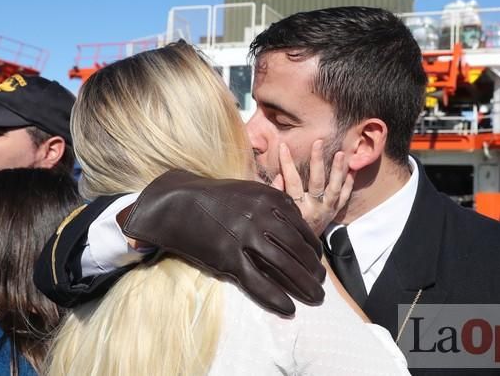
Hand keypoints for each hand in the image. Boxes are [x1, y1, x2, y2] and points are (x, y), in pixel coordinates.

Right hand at [121, 169, 325, 316]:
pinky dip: (276, 297)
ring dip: (304, 285)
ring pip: (284, 267)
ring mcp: (244, 237)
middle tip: (322, 283)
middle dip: (314, 269)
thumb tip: (300, 226)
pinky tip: (289, 308)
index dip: (314, 249)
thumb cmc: (216, 198)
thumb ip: (275, 205)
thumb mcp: (250, 192)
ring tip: (315, 296)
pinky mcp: (227, 257)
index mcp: (270, 198)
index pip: (302, 229)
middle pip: (297, 249)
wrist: (177, 203)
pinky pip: (257, 282)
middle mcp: (261, 217)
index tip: (319, 261)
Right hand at [272, 140, 354, 236]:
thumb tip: (279, 175)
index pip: (292, 181)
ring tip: (341, 153)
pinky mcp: (335, 211)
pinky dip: (349, 183)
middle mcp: (315, 208)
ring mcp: (328, 210)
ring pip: (335, 188)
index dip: (287, 163)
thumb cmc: (288, 225)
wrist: (303, 247)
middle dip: (317, 161)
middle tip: (318, 142)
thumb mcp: (279, 211)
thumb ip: (277, 194)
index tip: (283, 146)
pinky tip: (352, 169)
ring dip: (338, 170)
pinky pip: (345, 196)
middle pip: (317, 182)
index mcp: (298, 208)